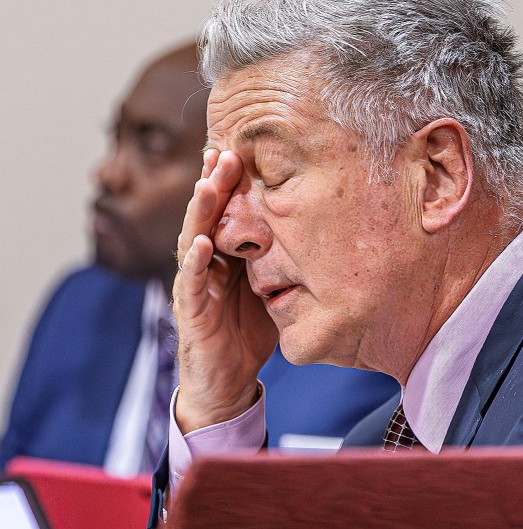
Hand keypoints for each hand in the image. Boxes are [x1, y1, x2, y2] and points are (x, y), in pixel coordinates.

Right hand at [172, 149, 278, 432]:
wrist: (226, 380)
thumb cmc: (248, 329)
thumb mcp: (272, 285)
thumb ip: (285, 256)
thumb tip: (326, 229)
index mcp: (225, 253)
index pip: (225, 209)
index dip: (230, 181)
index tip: (241, 148)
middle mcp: (205, 262)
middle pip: (207, 215)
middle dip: (214, 183)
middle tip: (224, 151)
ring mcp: (194, 285)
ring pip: (193, 240)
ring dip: (200, 212)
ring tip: (209, 184)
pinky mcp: (191, 313)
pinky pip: (190, 284)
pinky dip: (195, 262)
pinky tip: (202, 242)